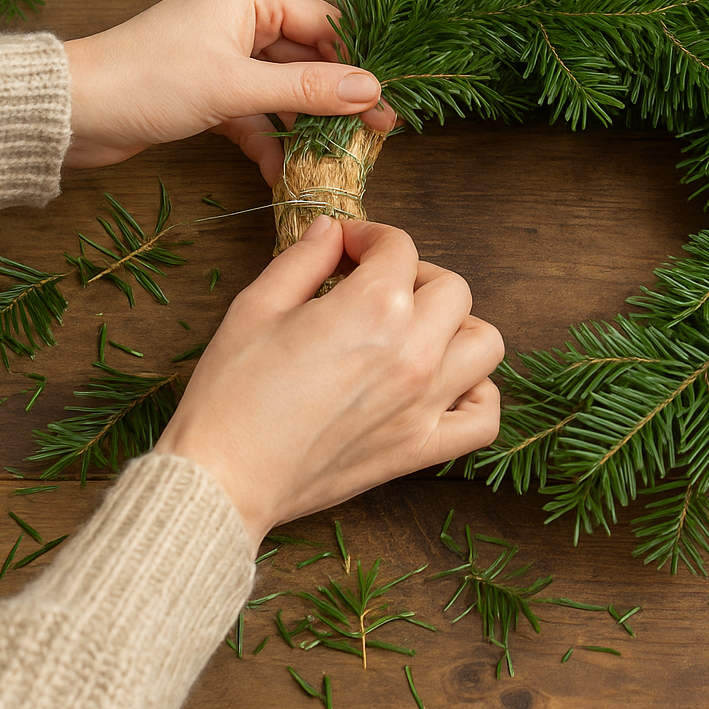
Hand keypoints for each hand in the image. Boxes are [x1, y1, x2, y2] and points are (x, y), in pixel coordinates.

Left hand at [63, 0, 397, 185]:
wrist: (71, 112)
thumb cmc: (147, 80)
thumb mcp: (236, 86)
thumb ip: (306, 90)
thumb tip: (370, 90)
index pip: (325, 23)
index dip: (358, 61)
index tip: (386, 100)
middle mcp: (239, 20)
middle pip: (309, 58)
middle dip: (338, 99)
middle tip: (376, 134)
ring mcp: (224, 58)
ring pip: (284, 91)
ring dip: (307, 126)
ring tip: (338, 157)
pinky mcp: (209, 92)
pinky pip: (256, 115)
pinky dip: (271, 141)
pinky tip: (286, 172)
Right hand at [153, 218, 503, 542]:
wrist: (223, 478)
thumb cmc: (231, 394)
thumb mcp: (255, 307)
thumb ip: (303, 260)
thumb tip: (331, 231)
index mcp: (372, 309)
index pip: (399, 248)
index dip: (369, 236)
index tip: (347, 248)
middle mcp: (412, 352)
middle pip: (452, 288)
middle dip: (415, 274)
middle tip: (376, 286)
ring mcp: (424, 403)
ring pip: (485, 344)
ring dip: (458, 328)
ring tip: (417, 332)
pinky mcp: (422, 449)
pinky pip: (484, 418)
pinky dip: (478, 396)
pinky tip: (445, 386)